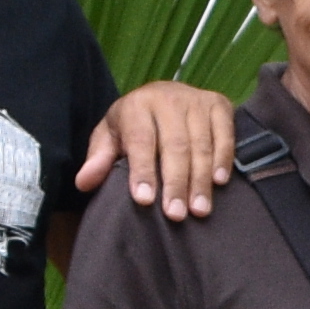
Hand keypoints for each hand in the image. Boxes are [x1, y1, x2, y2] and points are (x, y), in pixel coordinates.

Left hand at [81, 80, 238, 220]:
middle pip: (174, 145)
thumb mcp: (111, 137)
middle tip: (175, 215)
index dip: (143, 171)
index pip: (141, 141)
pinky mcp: (219, 103)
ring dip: (200, 180)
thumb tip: (84, 183)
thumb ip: (99, 158)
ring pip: (201, 144)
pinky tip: (218, 182)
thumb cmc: (134, 124)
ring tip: (198, 210)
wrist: (163, 93)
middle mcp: (167, 98)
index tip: (145, 200)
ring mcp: (196, 100)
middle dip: (175, 182)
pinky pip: (225, 135)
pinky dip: (223, 159)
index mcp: (136, 105)